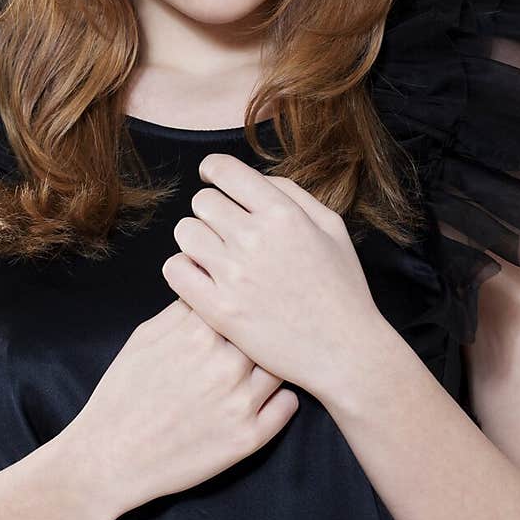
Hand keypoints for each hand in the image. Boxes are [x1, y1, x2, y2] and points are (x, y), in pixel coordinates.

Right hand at [77, 299, 298, 516]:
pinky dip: (281, 398)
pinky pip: (288, 405)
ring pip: (281, 366)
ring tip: (260, 369)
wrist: (111, 457)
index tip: (239, 313)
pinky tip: (265, 397)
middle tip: (253, 341)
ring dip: (272, 365)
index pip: (240, 302)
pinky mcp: (249, 438)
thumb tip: (208, 292)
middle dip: (258, 335)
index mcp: (198, 334)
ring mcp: (240, 402)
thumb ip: (181, 311)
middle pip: (264, 333)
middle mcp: (225, 365)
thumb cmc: (122, 395)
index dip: (240, 308)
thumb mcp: (143, 338)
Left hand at [161, 152, 381, 399]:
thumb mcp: (332, 228)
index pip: (225, 170)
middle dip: (210, 210)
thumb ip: (293, 195)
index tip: (210, 176)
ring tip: (213, 254)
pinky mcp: (218, 309)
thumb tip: (255, 179)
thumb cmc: (342, 289)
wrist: (344, 350)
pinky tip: (200, 275)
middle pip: (201, 202)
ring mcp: (233, 275)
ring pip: (185, 232)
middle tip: (223, 228)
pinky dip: (182, 268)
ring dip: (195, 239)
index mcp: (283, 214)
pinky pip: (175, 270)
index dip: (213, 169)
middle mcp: (254, 239)